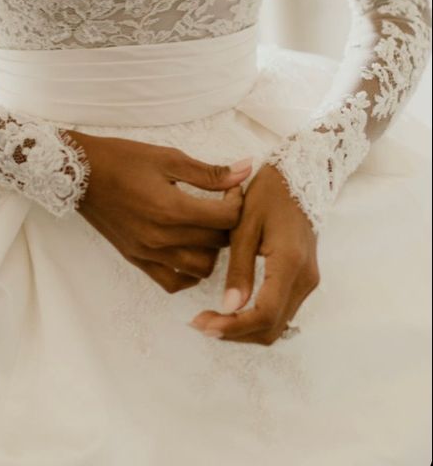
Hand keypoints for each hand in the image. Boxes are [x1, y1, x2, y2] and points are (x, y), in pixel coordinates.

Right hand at [64, 130, 252, 293]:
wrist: (80, 174)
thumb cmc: (123, 159)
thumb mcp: (168, 157)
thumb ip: (208, 171)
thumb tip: (245, 170)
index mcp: (172, 209)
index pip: (226, 219)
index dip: (238, 202)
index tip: (231, 188)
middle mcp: (162, 238)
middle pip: (217, 244)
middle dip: (228, 224)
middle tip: (222, 205)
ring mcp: (149, 253)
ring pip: (201, 268)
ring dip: (212, 250)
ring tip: (206, 227)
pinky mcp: (137, 260)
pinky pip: (173, 282)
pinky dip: (188, 272)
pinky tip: (189, 250)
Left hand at [189, 163, 319, 344]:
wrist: (298, 175)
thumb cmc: (267, 193)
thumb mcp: (245, 224)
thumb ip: (239, 268)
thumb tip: (228, 307)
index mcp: (289, 262)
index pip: (265, 313)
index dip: (234, 326)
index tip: (203, 324)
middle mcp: (305, 278)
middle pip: (272, 327)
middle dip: (235, 333)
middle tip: (201, 323)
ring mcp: (308, 281)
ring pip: (277, 324)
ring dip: (245, 329)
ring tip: (211, 319)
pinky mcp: (303, 279)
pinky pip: (281, 311)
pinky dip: (256, 319)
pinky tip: (231, 310)